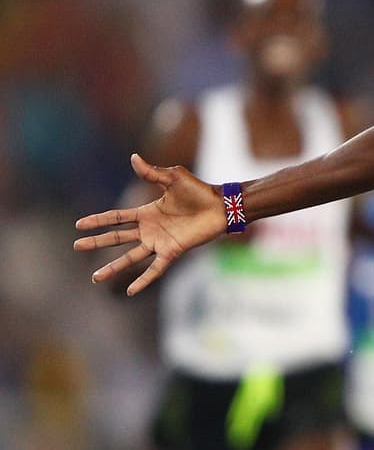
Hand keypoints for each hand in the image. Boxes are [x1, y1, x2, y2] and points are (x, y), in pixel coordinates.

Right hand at [74, 153, 225, 294]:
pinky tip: (130, 291)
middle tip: (77, 246)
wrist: (221, 206)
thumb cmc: (199, 190)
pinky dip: (143, 280)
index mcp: (146, 212)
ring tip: (95, 278)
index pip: (116, 218)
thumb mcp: (173, 178)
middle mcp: (150, 229)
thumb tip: (133, 157)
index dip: (98, 220)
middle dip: (97, 242)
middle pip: (117, 237)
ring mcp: (159, 242)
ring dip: (113, 267)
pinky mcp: (172, 251)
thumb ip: (152, 172)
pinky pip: (155, 269)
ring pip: (130, 257)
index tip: (79, 225)